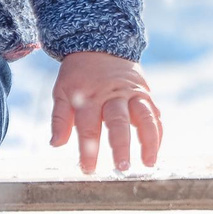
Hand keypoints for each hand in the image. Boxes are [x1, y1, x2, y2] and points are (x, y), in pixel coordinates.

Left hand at [49, 50, 162, 173]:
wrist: (99, 44)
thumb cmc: (77, 75)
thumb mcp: (62, 91)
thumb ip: (59, 118)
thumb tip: (55, 144)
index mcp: (89, 96)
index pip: (88, 127)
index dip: (88, 150)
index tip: (88, 169)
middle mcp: (112, 94)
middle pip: (117, 122)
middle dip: (120, 145)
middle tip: (121, 167)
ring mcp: (131, 92)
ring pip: (144, 116)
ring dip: (148, 140)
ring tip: (148, 162)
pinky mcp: (145, 92)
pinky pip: (154, 114)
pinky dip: (157, 132)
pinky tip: (156, 149)